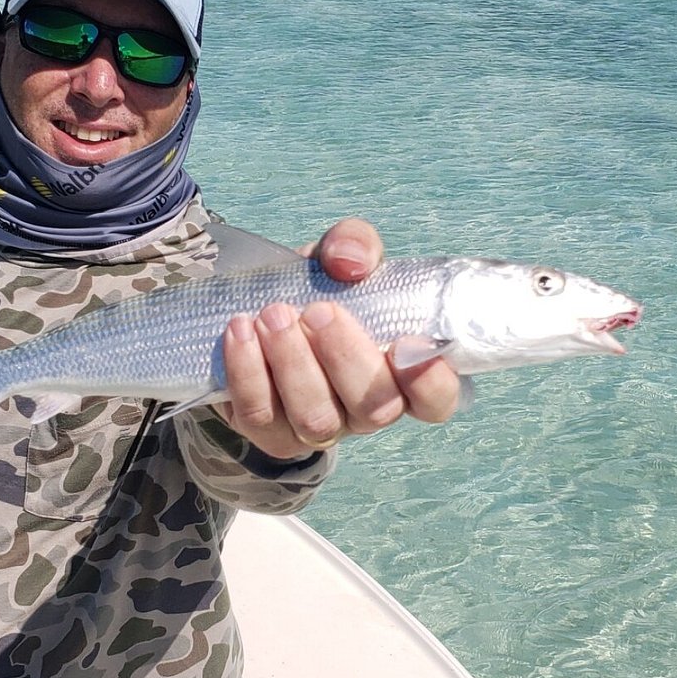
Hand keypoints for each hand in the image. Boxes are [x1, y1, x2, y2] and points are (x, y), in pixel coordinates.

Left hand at [217, 218, 460, 457]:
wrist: (257, 310)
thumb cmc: (320, 290)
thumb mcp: (342, 257)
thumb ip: (356, 245)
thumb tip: (349, 261)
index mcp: (402, 374)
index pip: (436, 400)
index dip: (430, 382)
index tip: (406, 341)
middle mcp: (366, 410)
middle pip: (375, 409)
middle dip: (346, 358)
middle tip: (318, 311)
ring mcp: (318, 428)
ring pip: (316, 418)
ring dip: (294, 364)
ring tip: (273, 315)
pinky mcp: (268, 432)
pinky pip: (261, 415)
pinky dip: (249, 371)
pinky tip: (240, 331)